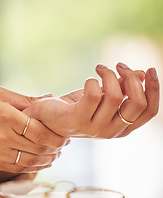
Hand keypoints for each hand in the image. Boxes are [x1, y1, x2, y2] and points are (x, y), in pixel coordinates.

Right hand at [0, 87, 68, 172]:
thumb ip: (25, 99)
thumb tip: (50, 98)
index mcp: (6, 116)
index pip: (42, 132)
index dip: (57, 137)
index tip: (64, 134)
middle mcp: (3, 137)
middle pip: (40, 149)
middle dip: (56, 148)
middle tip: (64, 144)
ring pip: (31, 162)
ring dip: (47, 159)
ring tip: (54, 154)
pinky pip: (18, 168)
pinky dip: (33, 166)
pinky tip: (39, 160)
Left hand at [23, 63, 158, 137]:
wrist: (46, 116)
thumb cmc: (76, 106)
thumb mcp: (104, 96)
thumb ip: (124, 88)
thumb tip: (143, 73)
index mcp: (122, 128)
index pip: (149, 111)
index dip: (153, 89)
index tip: (150, 69)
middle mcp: (110, 132)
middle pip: (137, 103)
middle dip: (132, 78)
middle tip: (119, 65)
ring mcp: (93, 129)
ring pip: (115, 96)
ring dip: (109, 75)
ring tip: (99, 68)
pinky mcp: (77, 120)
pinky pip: (93, 94)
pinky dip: (92, 81)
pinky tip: (88, 80)